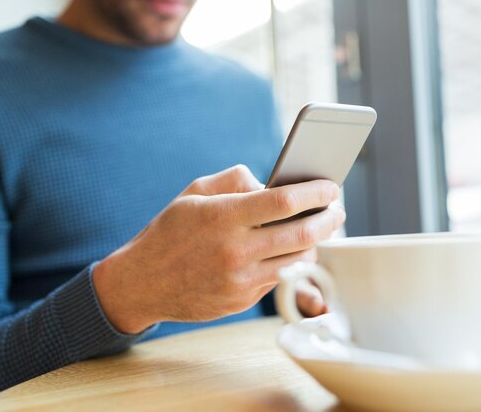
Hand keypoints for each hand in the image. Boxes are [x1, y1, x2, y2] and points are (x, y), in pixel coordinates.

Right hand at [93, 165, 344, 333]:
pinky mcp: (243, 300)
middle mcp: (236, 250)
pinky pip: (279, 278)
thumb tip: (272, 184)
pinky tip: (291, 249)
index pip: (284, 201)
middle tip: (338, 210)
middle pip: (302, 234)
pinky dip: (291, 261)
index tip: (331, 187)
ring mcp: (240, 280)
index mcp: (224, 217)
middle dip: (329, 219)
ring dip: (316, 243)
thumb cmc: (170, 231)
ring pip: (298, 260)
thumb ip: (235, 179)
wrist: (142, 283)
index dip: (315, 192)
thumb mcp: (194, 193)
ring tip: (319, 228)